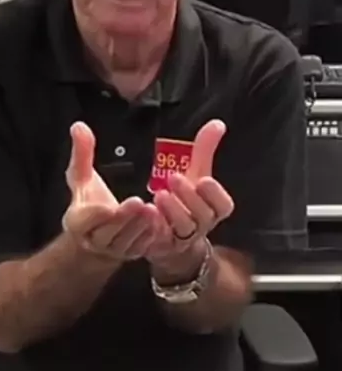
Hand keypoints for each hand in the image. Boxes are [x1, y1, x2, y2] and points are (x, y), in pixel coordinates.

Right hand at [63, 122, 160, 260]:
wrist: (95, 235)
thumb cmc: (88, 202)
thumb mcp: (81, 178)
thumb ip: (81, 154)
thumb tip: (79, 126)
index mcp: (78, 221)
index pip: (87, 219)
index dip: (98, 215)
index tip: (109, 206)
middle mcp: (94, 239)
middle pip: (110, 231)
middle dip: (125, 218)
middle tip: (141, 203)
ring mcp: (113, 250)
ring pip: (128, 241)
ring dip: (141, 227)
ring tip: (154, 210)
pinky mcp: (130, 254)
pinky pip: (141, 247)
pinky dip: (151, 236)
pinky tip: (161, 223)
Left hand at [147, 120, 234, 264]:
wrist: (169, 239)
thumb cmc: (185, 202)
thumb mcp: (195, 174)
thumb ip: (204, 150)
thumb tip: (217, 123)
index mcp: (213, 209)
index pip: (223, 206)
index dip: (215, 194)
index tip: (204, 178)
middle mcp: (201, 226)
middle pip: (203, 216)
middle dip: (190, 197)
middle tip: (173, 178)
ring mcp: (182, 240)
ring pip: (183, 229)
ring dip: (172, 211)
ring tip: (158, 195)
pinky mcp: (162, 247)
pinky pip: (160, 240)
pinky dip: (155, 227)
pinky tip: (147, 213)